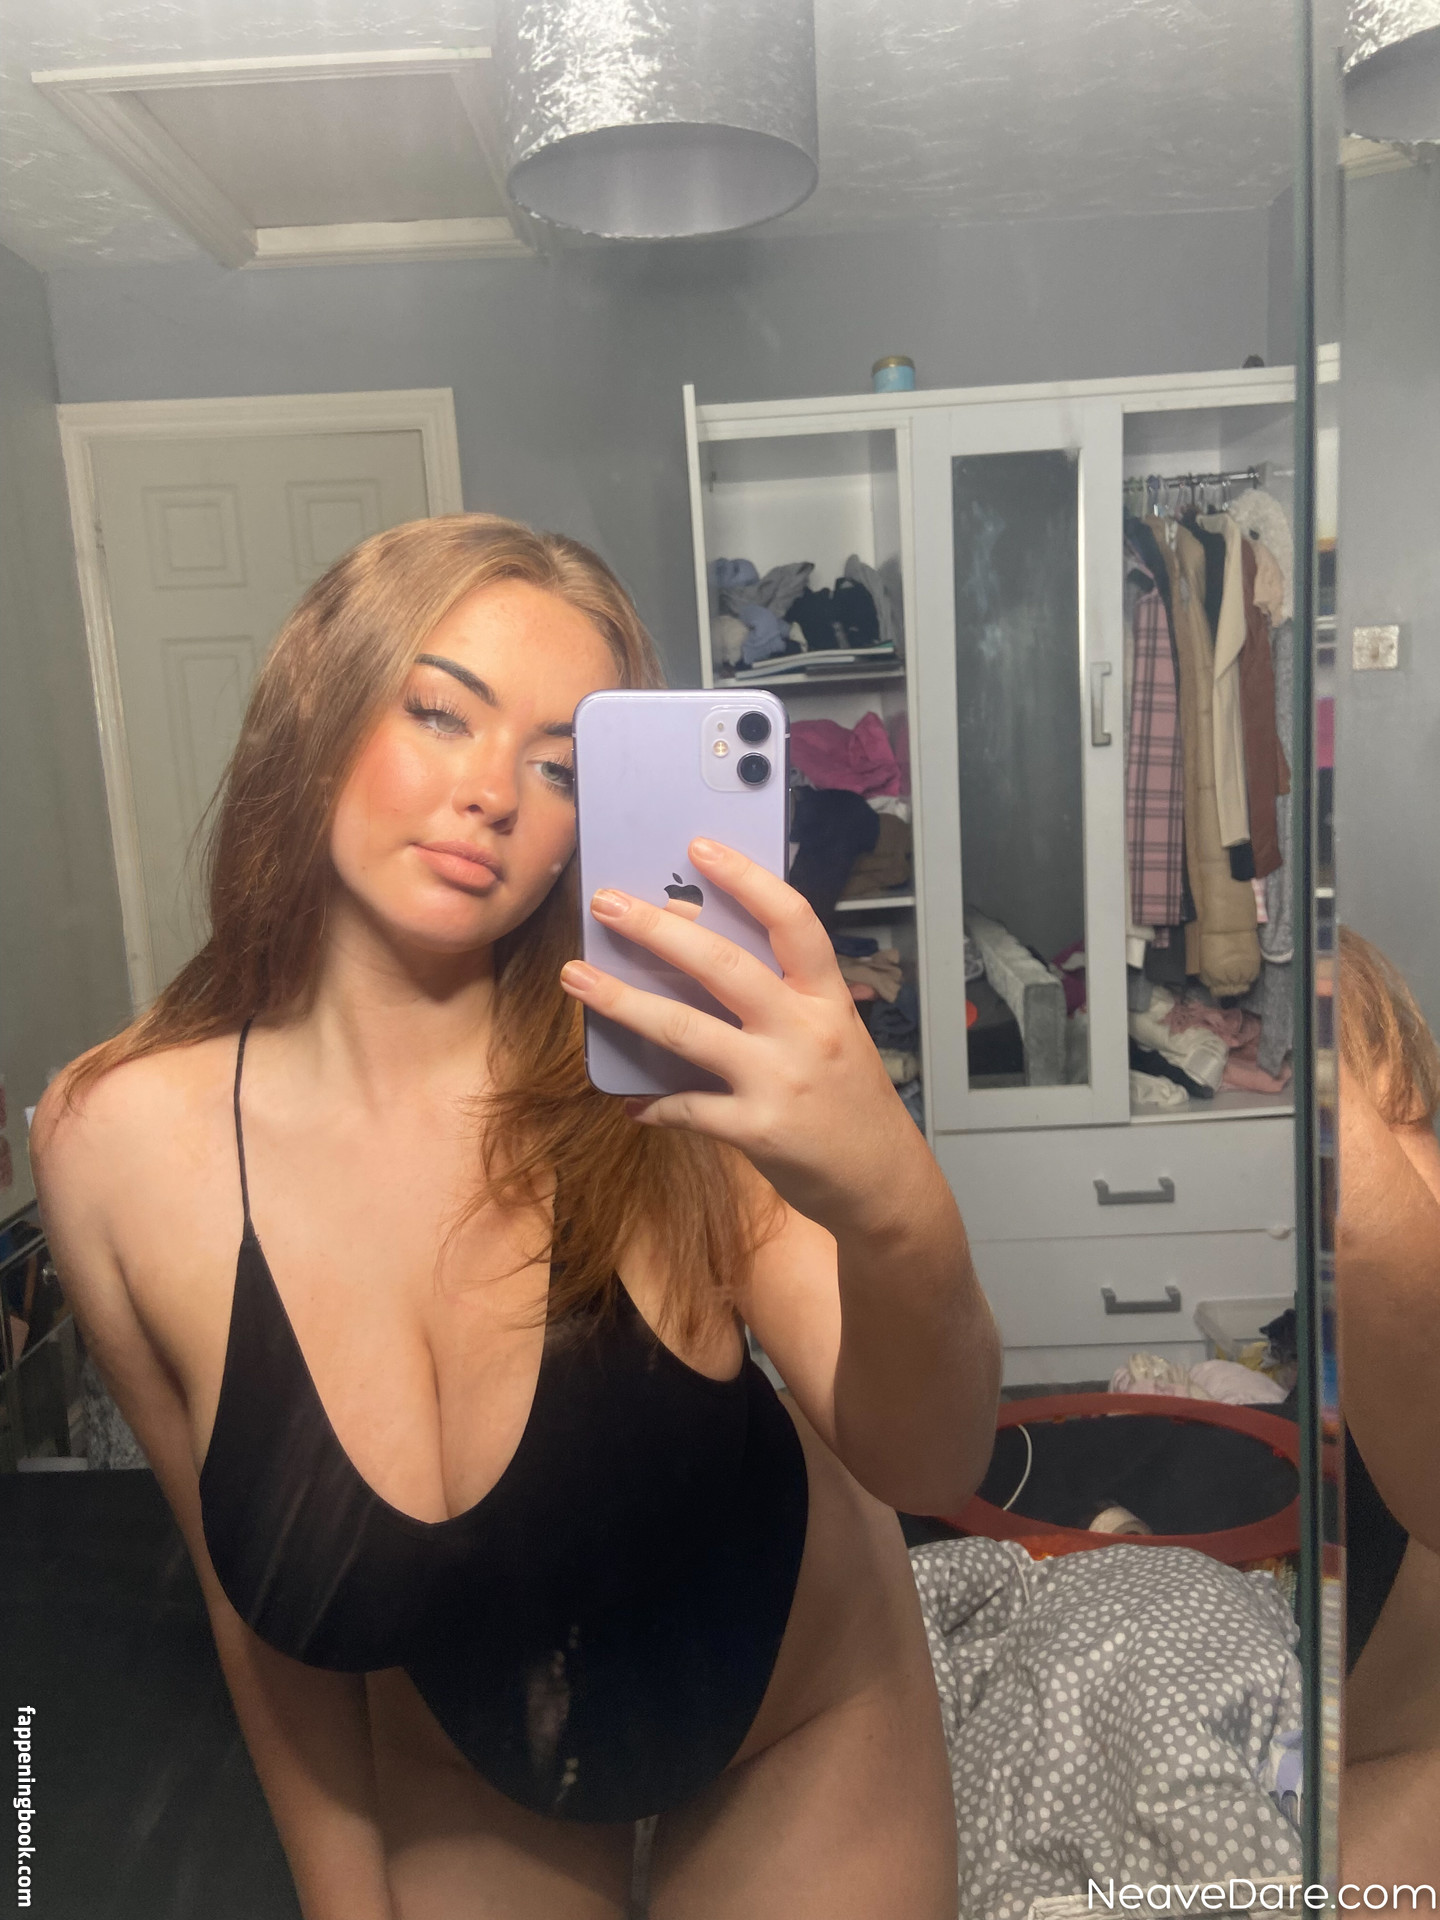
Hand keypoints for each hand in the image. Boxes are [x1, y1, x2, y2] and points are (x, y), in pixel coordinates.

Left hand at [557, 837, 934, 1239]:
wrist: (883, 1183)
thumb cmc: (850, 1101)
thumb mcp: (832, 1034)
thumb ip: (780, 998)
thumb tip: (695, 954)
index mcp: (827, 998)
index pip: (792, 920)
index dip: (746, 878)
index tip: (699, 848)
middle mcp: (806, 1031)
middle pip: (724, 964)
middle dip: (658, 929)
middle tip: (607, 904)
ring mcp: (780, 1081)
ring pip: (688, 1030)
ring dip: (624, 1001)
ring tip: (577, 977)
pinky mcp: (759, 1131)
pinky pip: (688, 1108)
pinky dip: (654, 1103)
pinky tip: (628, 1100)